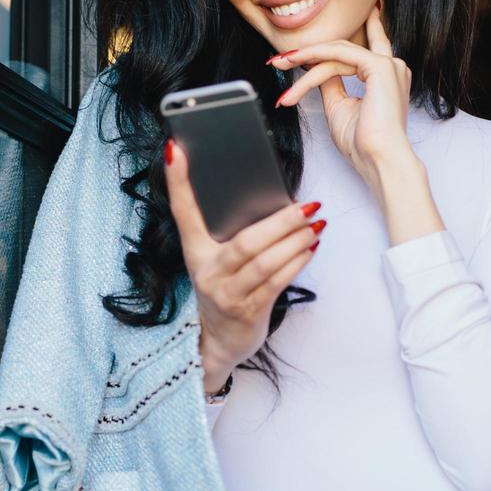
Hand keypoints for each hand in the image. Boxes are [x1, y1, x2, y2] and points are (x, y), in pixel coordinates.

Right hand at [163, 137, 323, 393]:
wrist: (217, 342)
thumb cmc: (223, 289)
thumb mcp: (215, 259)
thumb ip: (228, 232)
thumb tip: (266, 198)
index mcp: (194, 251)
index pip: (182, 210)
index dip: (177, 180)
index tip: (173, 148)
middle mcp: (207, 272)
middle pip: (246, 242)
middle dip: (281, 222)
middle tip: (308, 205)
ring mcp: (227, 294)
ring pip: (266, 263)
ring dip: (296, 241)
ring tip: (317, 224)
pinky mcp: (248, 311)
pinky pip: (277, 282)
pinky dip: (297, 262)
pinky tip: (311, 248)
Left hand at [269, 1, 416, 200]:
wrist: (378, 159)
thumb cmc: (362, 142)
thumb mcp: (339, 107)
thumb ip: (331, 84)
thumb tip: (316, 69)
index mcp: (387, 77)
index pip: (362, 49)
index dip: (342, 39)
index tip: (316, 39)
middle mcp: (392, 67)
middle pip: (341, 51)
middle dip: (309, 52)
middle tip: (280, 59)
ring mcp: (388, 65)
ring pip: (336, 54)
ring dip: (305, 60)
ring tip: (281, 66)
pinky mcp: (380, 66)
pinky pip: (339, 55)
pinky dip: (315, 59)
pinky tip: (296, 64)